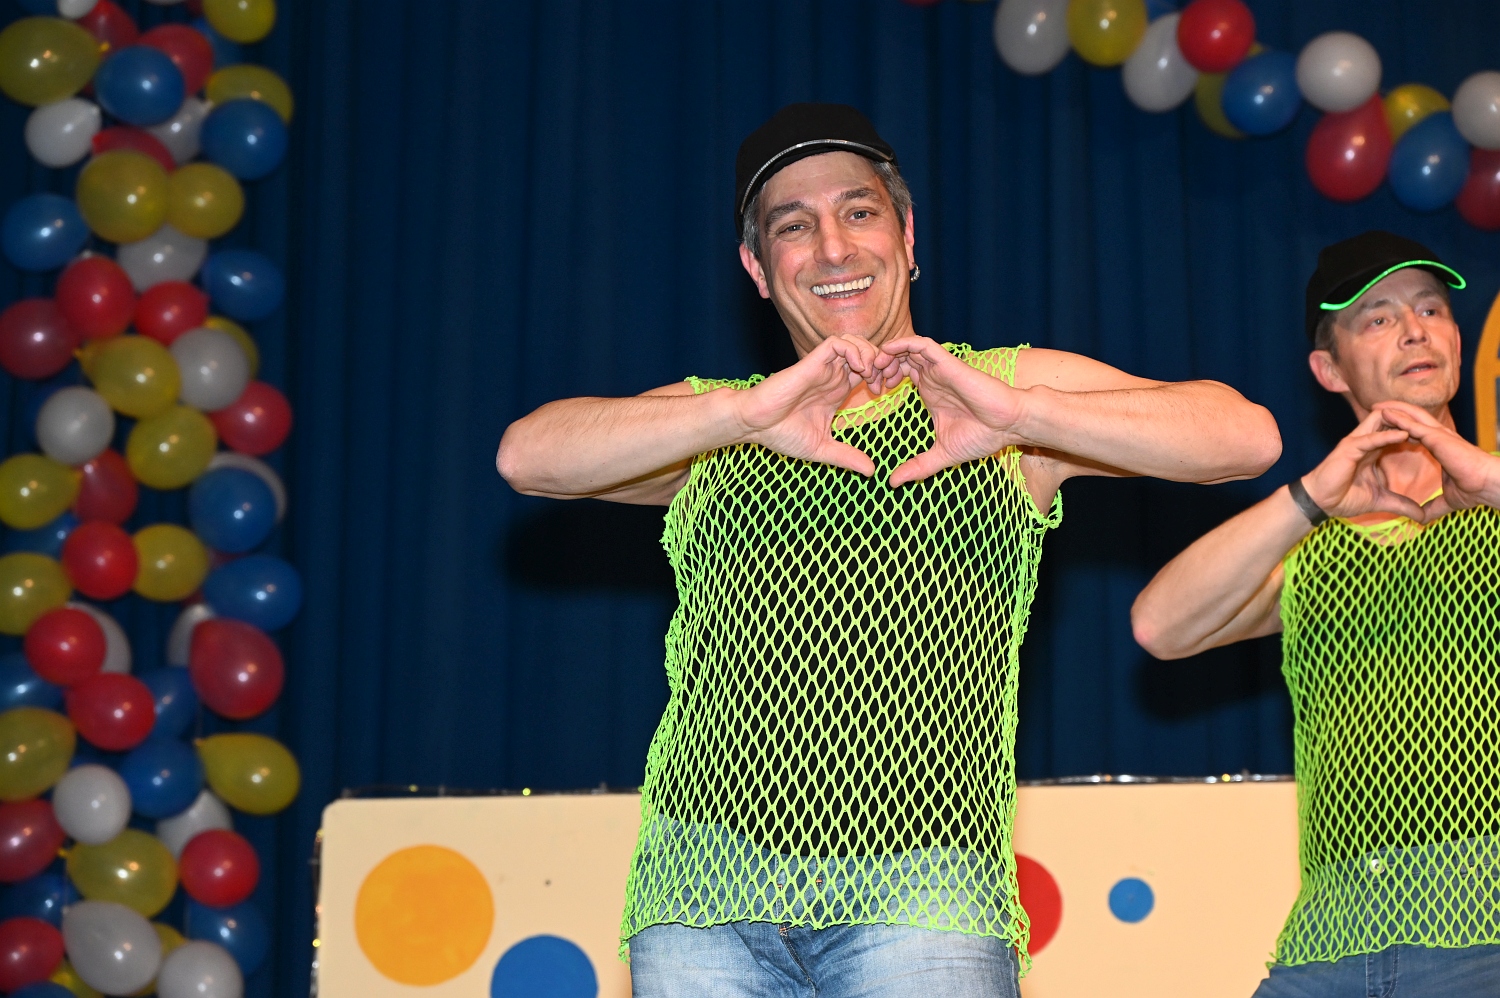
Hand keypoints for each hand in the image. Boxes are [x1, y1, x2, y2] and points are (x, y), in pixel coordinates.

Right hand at [733, 336, 894, 475]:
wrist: (755, 425)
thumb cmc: (781, 434)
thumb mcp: (822, 448)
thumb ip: (846, 456)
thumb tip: (872, 471)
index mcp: (837, 391)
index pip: (868, 371)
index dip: (881, 376)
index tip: (884, 393)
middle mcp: (832, 376)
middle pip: (865, 352)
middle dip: (881, 361)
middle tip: (884, 379)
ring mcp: (822, 368)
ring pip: (854, 342)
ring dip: (869, 353)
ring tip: (871, 373)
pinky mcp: (811, 362)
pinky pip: (837, 344)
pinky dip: (853, 350)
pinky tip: (858, 368)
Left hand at [877, 336, 1026, 486]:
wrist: (1009, 426)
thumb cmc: (983, 436)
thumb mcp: (942, 454)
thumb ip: (918, 466)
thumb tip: (893, 483)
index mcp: (930, 392)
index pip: (900, 373)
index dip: (882, 378)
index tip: (872, 394)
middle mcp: (933, 377)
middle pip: (899, 358)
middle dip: (879, 365)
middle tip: (869, 380)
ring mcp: (940, 369)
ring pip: (907, 348)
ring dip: (887, 353)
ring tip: (875, 367)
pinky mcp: (948, 363)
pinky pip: (922, 344)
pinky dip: (903, 344)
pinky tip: (888, 352)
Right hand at [1301, 409, 1423, 520]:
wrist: (1320, 503)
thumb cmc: (1344, 499)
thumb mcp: (1381, 501)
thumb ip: (1402, 504)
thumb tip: (1422, 516)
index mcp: (1372, 450)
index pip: (1395, 431)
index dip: (1414, 431)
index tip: (1435, 437)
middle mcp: (1364, 441)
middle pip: (1389, 419)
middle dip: (1409, 418)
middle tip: (1432, 424)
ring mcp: (1356, 443)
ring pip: (1379, 420)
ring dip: (1399, 420)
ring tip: (1421, 425)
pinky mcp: (1348, 449)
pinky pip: (1370, 438)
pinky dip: (1387, 435)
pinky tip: (1404, 436)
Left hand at [1373, 401, 1499, 519]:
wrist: (1488, 485)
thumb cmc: (1475, 489)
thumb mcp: (1448, 500)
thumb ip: (1433, 507)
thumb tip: (1422, 519)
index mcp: (1441, 447)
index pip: (1417, 432)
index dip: (1401, 428)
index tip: (1385, 427)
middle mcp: (1440, 437)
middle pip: (1413, 418)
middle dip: (1395, 412)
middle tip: (1375, 408)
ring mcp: (1440, 435)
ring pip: (1412, 416)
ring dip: (1393, 410)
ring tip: (1375, 406)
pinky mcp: (1438, 437)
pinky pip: (1414, 424)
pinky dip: (1399, 418)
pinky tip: (1385, 413)